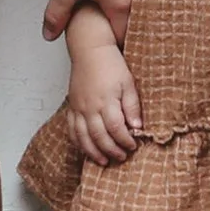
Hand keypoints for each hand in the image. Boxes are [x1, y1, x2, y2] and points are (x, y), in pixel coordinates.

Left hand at [46, 0, 140, 41]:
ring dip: (135, 6)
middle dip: (130, 26)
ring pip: (144, 0)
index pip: (126, 35)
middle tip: (117, 28)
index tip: (114, 46)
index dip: (118, 43)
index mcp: (120, 4)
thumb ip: (58, 15)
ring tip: (123, 6)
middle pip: (139, 19)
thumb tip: (49, 34)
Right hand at [67, 40, 142, 164]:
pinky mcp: (71, 106)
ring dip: (93, 152)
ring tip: (103, 161)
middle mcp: (90, 107)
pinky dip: (78, 143)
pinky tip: (85, 149)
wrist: (89, 49)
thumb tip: (138, 127)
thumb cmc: (110, 63)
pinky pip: (71, 130)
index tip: (134, 146)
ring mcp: (78, 108)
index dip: (125, 140)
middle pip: (99, 136)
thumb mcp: (129, 83)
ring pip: (83, 137)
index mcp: (106, 101)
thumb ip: (132, 106)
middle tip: (121, 157)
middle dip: (111, 150)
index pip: (116, 128)